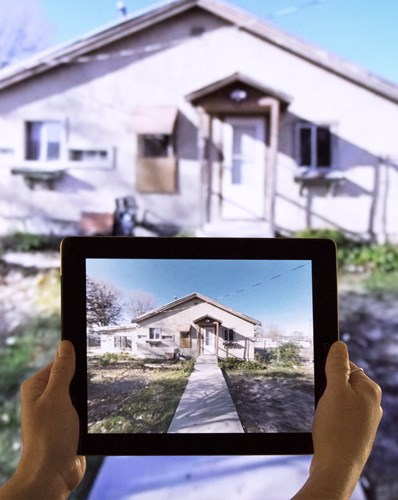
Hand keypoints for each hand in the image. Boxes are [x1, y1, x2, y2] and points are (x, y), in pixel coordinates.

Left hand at [0, 341, 85, 498]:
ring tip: (91, 404)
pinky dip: (89, 410)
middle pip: (70, 377)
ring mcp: (56, 412)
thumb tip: (65, 345)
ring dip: (88, 398)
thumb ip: (62, 370)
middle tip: (92, 386)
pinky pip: (82, 409)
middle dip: (83, 382)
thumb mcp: (58, 396)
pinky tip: (95, 414)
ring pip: (79, 394)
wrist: (53, 473)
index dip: (75, 361)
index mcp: (36, 387)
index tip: (91, 359)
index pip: (59, 362)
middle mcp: (44, 398)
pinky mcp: (67, 424)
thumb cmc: (50, 436)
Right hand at [293, 341, 381, 498]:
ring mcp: (365, 421)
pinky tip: (327, 428)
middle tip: (324, 403)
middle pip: (344, 384)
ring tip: (325, 418)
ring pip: (340, 401)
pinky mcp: (355, 434)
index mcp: (370, 391)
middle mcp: (372, 405)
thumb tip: (339, 345)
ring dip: (328, 405)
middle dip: (329, 390)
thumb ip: (338, 366)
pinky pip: (340, 417)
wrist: (337, 469)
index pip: (349, 366)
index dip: (332, 371)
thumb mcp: (334, 390)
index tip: (323, 382)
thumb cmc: (337, 429)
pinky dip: (331, 419)